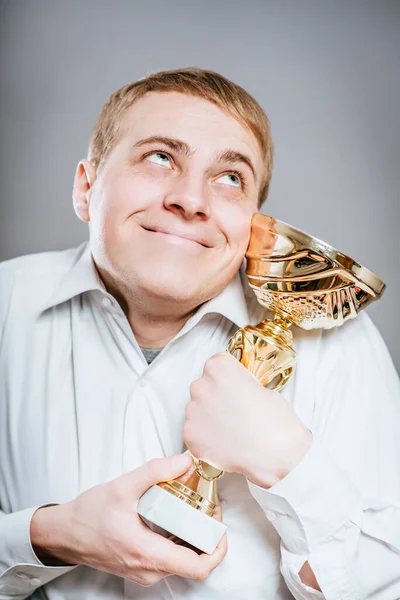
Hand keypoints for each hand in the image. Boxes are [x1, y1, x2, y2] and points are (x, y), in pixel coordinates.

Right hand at [30, 454, 226, 585]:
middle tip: (208, 512)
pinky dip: (177, 541)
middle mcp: (148, 570)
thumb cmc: (88, 515)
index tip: (221, 528)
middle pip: (193, 564)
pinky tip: (173, 519)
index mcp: (148, 553)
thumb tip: (184, 461)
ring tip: (192, 511)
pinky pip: (168, 560)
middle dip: (207, 538)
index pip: (198, 567)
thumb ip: (155, 471)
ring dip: (192, 539)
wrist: (63, 533)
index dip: (218, 549)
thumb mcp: (123, 486)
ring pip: (181, 562)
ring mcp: (143, 572)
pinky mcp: (139, 568)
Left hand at [184, 353, 311, 487]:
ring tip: (231, 431)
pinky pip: (195, 433)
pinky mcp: (189, 435)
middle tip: (234, 413)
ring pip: (198, 411)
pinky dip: (206, 438)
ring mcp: (192, 410)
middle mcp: (201, 385)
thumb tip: (237, 393)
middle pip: (204, 387)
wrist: (275, 455)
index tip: (233, 388)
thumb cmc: (275, 422)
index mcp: (219, 368)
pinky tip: (224, 444)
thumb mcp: (264, 389)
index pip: (216, 365)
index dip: (227, 378)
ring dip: (210, 418)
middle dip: (215, 398)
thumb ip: (242, 386)